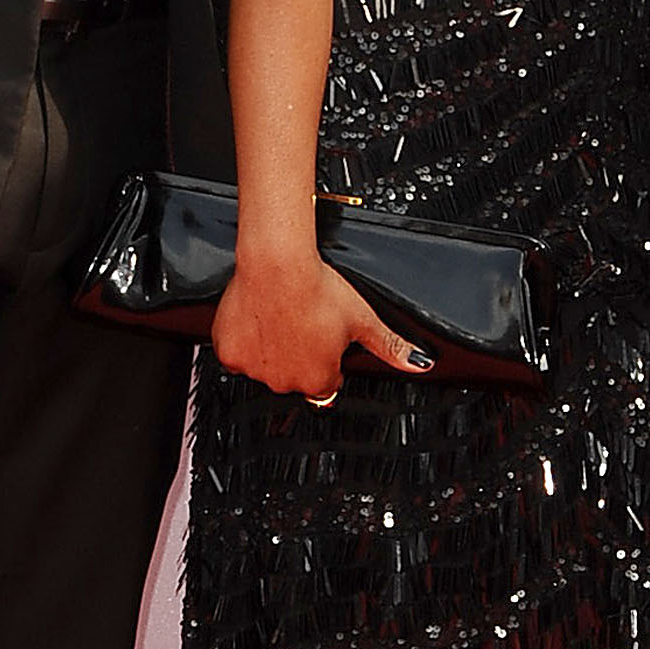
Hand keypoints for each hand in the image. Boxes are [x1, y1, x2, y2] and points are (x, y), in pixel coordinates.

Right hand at [211, 241, 430, 401]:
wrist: (278, 265)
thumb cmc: (320, 290)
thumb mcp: (363, 319)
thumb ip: (390, 347)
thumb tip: (420, 364)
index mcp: (318, 381)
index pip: (326, 382)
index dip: (328, 356)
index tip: (324, 334)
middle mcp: (285, 383)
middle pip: (295, 375)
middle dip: (301, 354)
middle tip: (305, 321)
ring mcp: (255, 371)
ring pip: (266, 365)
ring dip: (274, 348)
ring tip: (284, 316)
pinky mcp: (229, 354)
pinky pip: (238, 354)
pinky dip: (246, 340)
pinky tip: (261, 318)